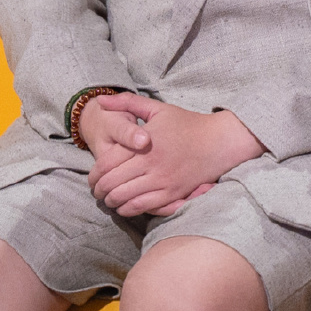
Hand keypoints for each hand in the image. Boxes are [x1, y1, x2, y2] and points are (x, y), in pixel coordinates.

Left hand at [87, 92, 263, 216]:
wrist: (219, 142)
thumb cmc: (187, 124)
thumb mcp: (157, 108)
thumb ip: (127, 103)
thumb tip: (100, 101)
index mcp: (144, 144)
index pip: (107, 164)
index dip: (94, 174)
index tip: (91, 179)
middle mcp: (151, 164)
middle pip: (113, 184)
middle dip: (99, 191)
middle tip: (96, 192)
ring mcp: (162, 181)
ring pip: (125, 198)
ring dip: (112, 201)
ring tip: (108, 199)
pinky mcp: (173, 194)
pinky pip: (143, 207)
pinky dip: (128, 209)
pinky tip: (125, 206)